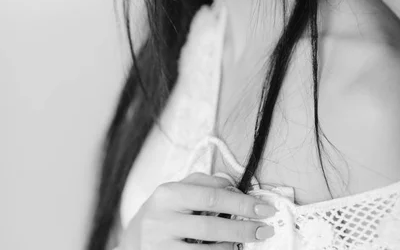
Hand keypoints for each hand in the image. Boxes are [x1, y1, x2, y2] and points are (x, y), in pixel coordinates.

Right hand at [118, 171, 274, 248]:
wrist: (132, 242)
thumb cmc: (162, 212)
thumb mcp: (176, 191)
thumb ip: (202, 184)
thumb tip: (233, 185)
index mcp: (167, 194)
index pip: (211, 195)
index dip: (241, 202)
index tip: (263, 207)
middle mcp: (160, 220)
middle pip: (211, 225)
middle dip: (243, 228)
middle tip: (265, 229)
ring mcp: (160, 246)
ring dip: (232, 247)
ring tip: (246, 241)